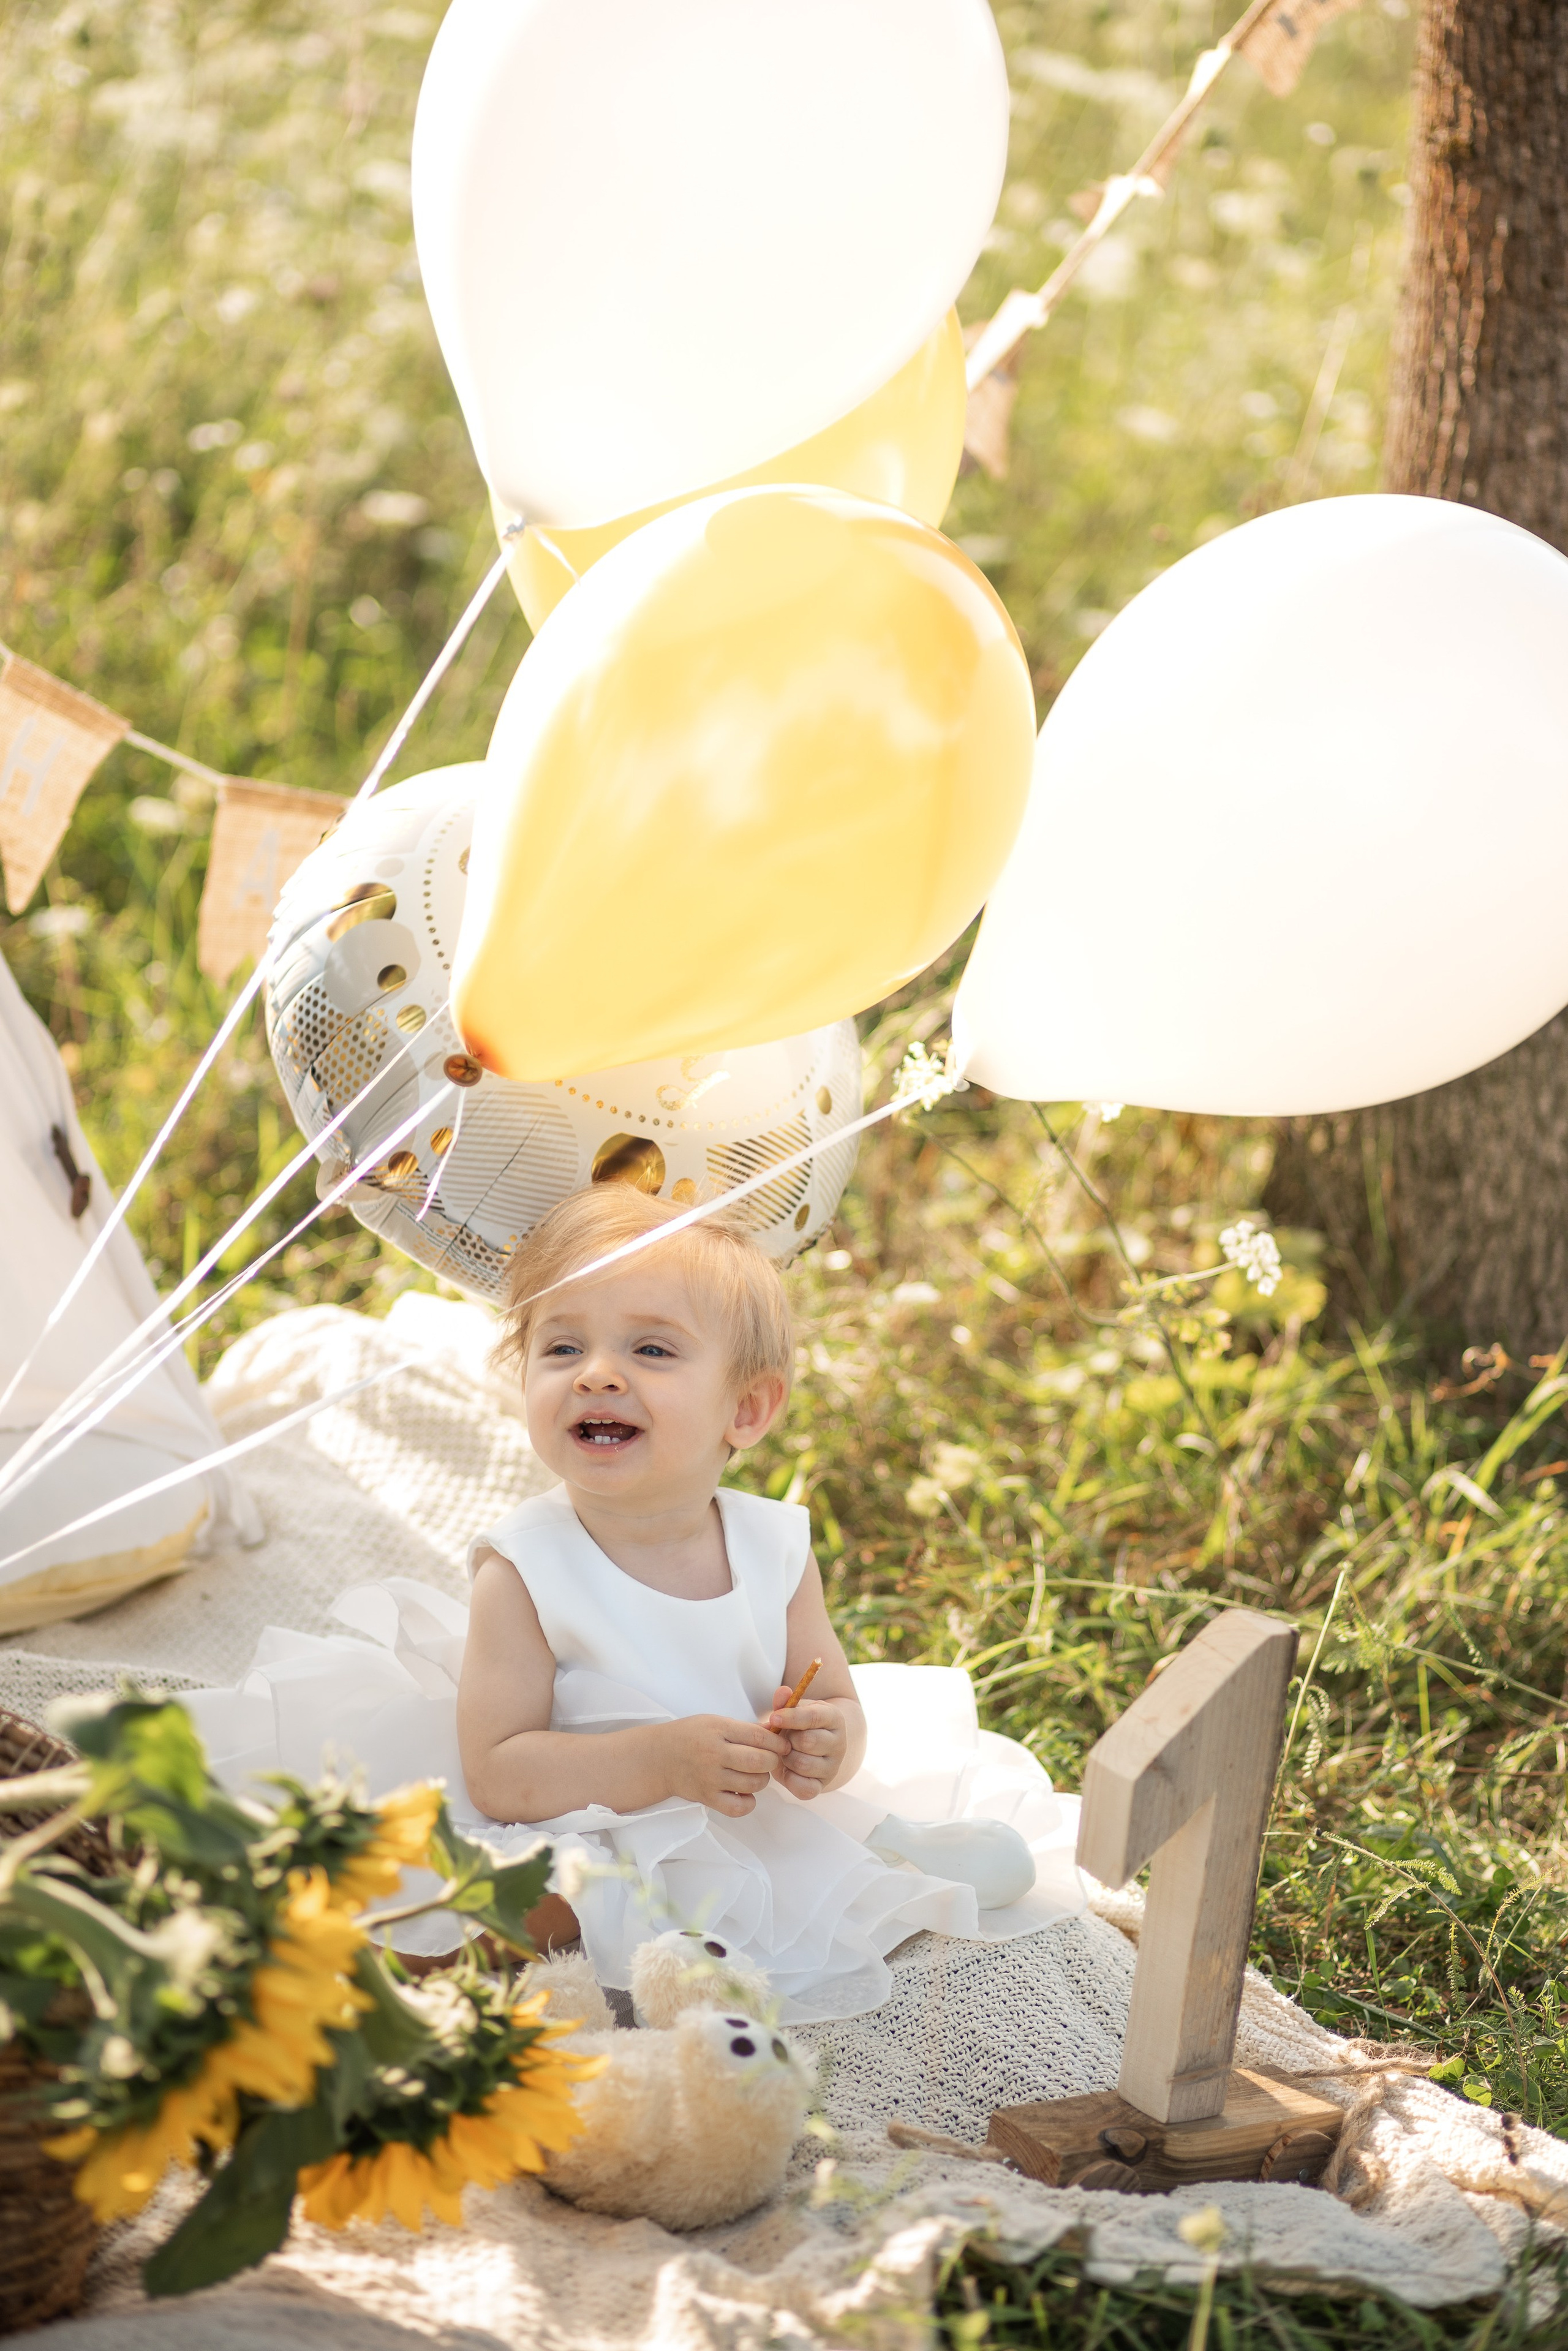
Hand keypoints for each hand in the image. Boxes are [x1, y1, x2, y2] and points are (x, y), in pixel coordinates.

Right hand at [659, 1715, 786, 1817]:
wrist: (659, 1758)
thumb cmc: (690, 1736)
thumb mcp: (716, 1722)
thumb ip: (745, 1729)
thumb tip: (776, 1732)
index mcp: (718, 1730)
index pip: (759, 1737)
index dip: (777, 1742)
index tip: (782, 1745)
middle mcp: (714, 1754)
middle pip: (758, 1761)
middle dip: (772, 1761)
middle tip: (770, 1760)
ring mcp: (710, 1778)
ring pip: (752, 1784)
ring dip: (762, 1780)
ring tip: (755, 1774)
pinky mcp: (707, 1798)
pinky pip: (737, 1808)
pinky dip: (748, 1803)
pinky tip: (745, 1793)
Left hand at [765, 1687, 848, 1798]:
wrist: (815, 1748)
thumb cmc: (801, 1726)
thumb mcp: (796, 1710)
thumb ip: (786, 1702)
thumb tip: (782, 1692)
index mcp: (833, 1718)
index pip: (814, 1717)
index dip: (791, 1717)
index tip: (774, 1718)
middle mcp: (839, 1743)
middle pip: (807, 1741)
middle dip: (788, 1739)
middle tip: (782, 1739)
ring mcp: (833, 1767)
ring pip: (802, 1764)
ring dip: (786, 1758)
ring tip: (785, 1753)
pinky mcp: (822, 1786)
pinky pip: (804, 1788)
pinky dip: (789, 1779)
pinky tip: (787, 1769)